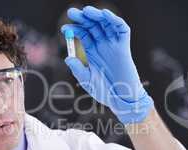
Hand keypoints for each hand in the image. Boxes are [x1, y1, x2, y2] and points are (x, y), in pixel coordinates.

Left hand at [61, 6, 153, 123]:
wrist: (121, 99)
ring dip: (97, 16)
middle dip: (82, 18)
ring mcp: (113, 44)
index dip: (74, 29)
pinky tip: (105, 15)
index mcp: (92, 51)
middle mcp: (102, 45)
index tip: (63, 29)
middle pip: (93, 26)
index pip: (83, 34)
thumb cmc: (104, 91)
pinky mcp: (124, 47)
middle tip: (72, 12)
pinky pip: (122, 29)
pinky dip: (114, 20)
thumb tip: (67, 58)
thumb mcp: (87, 80)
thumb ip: (77, 70)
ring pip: (106, 24)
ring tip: (86, 11)